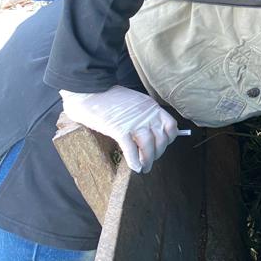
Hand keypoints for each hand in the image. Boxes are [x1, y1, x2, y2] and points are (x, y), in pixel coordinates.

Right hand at [60, 86, 179, 172]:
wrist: (89, 92)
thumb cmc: (110, 99)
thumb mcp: (135, 102)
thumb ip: (144, 114)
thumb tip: (151, 132)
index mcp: (151, 107)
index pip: (171, 125)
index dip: (169, 139)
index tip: (162, 145)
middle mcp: (146, 114)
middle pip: (161, 139)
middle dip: (158, 153)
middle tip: (151, 160)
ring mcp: (134, 122)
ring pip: (148, 146)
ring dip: (148, 160)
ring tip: (145, 168)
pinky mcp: (119, 129)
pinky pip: (130, 149)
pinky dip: (134, 160)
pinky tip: (135, 167)